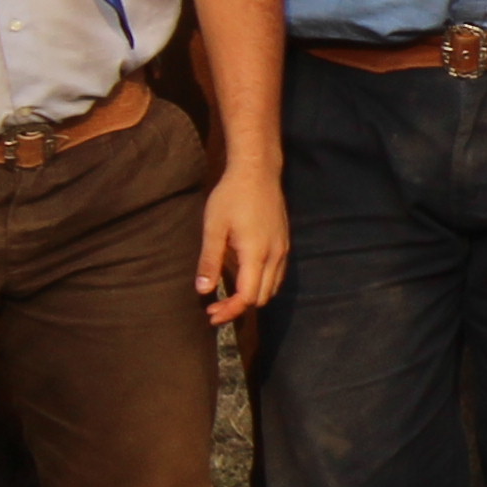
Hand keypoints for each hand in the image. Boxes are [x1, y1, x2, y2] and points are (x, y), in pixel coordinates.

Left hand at [195, 160, 288, 324]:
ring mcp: (282, 249)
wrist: (258, 171)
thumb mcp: (214, 227)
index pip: (248, 297)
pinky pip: (277, 274)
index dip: (230, 310)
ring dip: (252, 297)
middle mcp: (275, 255)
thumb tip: (203, 291)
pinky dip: (262, 284)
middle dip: (239, 307)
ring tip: (228, 296)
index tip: (211, 315)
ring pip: (273, 288)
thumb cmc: (231, 196)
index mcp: (256, 254)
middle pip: (262, 297)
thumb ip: (210, 261)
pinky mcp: (284, 243)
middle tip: (215, 308)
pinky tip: (244, 277)